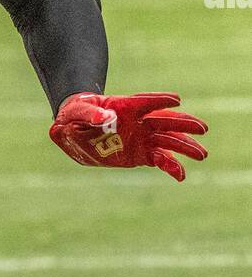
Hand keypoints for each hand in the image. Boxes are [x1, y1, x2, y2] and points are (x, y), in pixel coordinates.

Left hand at [49, 93, 207, 182]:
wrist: (74, 129)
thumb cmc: (74, 115)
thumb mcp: (75, 113)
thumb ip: (88, 115)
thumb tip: (105, 119)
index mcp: (124, 107)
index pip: (145, 103)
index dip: (159, 101)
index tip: (176, 100)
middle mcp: (138, 122)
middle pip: (164, 121)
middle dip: (183, 124)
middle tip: (202, 128)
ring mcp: (142, 138)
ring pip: (168, 141)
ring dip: (185, 147)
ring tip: (202, 154)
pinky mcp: (141, 154)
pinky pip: (159, 160)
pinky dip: (171, 167)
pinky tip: (181, 176)